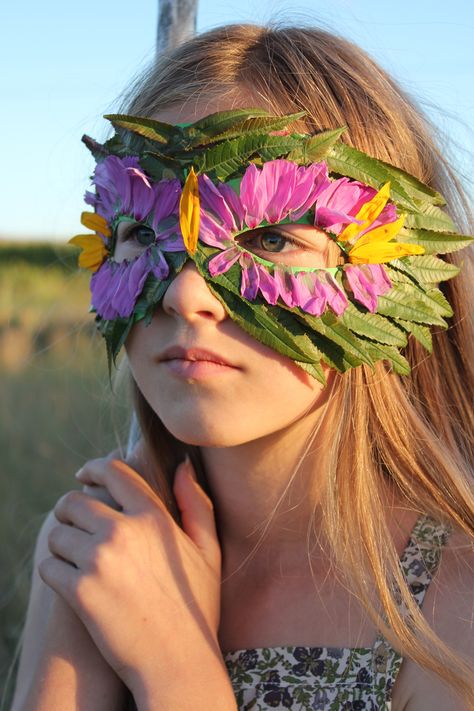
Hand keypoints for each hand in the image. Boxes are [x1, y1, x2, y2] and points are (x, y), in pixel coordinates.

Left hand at [38, 455, 231, 707]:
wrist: (177, 663)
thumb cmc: (196, 606)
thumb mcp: (208, 550)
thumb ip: (196, 503)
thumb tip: (183, 465)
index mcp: (152, 517)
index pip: (111, 472)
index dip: (92, 468)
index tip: (84, 475)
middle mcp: (123, 531)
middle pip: (74, 501)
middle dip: (71, 510)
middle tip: (76, 523)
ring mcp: (98, 560)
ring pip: (57, 533)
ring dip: (62, 542)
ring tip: (74, 556)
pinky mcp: (79, 591)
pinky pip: (49, 565)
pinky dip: (54, 570)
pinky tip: (69, 580)